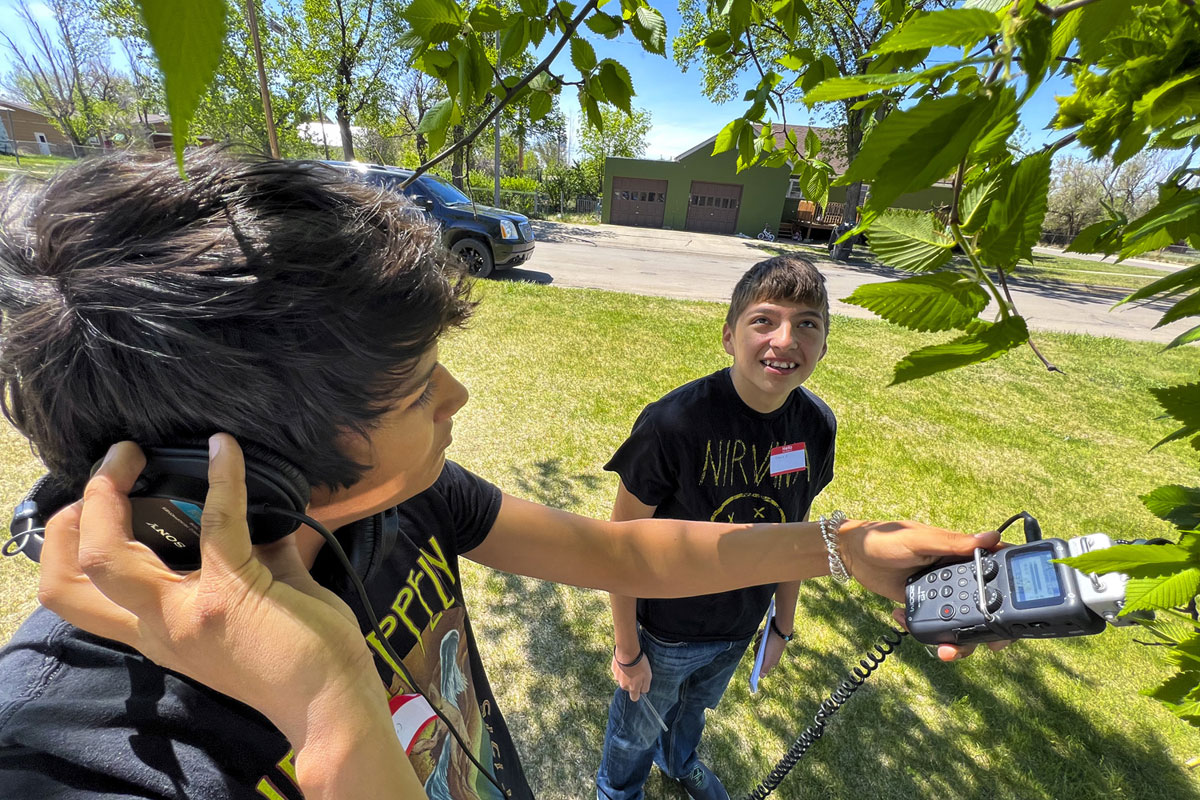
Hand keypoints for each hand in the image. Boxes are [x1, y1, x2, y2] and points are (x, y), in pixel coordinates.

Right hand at [36, 435, 386, 746]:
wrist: (331, 703)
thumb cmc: (300, 658)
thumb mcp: (250, 608)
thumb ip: (248, 558)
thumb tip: (258, 507)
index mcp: (156, 630)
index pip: (77, 594)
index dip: (68, 542)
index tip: (93, 498)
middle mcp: (158, 626)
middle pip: (70, 577)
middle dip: (73, 514)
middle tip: (109, 469)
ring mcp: (189, 611)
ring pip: (107, 554)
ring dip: (109, 495)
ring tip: (132, 454)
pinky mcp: (233, 592)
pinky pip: (218, 520)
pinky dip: (223, 477)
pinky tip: (226, 449)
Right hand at [611, 648, 652, 701]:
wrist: (627, 652)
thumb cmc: (639, 665)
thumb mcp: (648, 677)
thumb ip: (645, 687)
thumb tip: (643, 691)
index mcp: (632, 688)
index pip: (634, 698)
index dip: (638, 693)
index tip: (640, 686)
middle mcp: (623, 685)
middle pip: (628, 687)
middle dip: (632, 682)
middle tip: (636, 672)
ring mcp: (617, 677)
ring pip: (622, 679)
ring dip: (626, 674)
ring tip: (631, 665)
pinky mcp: (613, 669)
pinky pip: (618, 671)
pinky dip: (622, 668)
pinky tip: (625, 661)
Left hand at [758, 628, 786, 677]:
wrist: (780, 629)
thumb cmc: (775, 644)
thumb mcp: (769, 658)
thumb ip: (765, 667)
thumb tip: (761, 677)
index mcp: (771, 659)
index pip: (758, 661)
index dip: (757, 657)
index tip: (758, 653)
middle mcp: (769, 652)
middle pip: (756, 651)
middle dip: (758, 646)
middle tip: (763, 644)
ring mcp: (768, 644)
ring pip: (757, 643)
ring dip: (759, 639)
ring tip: (765, 637)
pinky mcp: (767, 636)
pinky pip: (759, 635)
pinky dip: (761, 634)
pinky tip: (765, 633)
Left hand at [838, 521, 1009, 661]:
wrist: (852, 555)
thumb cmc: (886, 537)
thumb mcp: (919, 539)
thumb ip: (953, 543)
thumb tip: (991, 536)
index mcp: (961, 555)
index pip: (997, 572)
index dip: (1013, 592)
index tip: (1018, 616)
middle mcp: (956, 575)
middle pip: (986, 607)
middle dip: (989, 630)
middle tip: (987, 646)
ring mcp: (941, 594)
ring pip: (962, 623)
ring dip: (958, 641)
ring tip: (943, 650)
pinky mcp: (924, 607)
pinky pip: (935, 626)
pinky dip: (926, 632)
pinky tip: (902, 620)